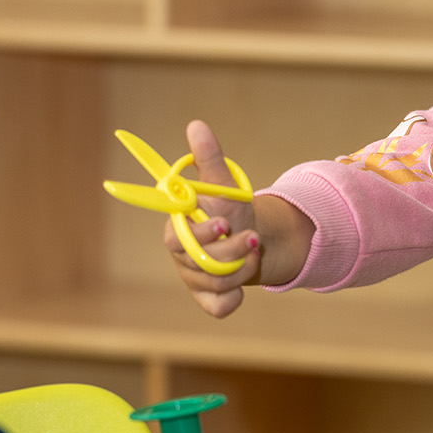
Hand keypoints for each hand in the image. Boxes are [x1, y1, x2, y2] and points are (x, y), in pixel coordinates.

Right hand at [162, 120, 260, 317]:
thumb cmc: (233, 211)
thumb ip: (209, 159)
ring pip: (215, 283)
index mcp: (178, 231)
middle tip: (254, 239)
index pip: (177, 239)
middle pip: (200, 264)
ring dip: (243, 268)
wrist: (256, 239)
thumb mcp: (224, 187)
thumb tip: (196, 125)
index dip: (201, 233)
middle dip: (232, 251)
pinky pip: (217, 308)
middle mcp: (182, 258)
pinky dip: (233, 300)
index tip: (225, 221)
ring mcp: (195, 280)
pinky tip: (243, 288)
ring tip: (256, 251)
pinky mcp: (210, 298)